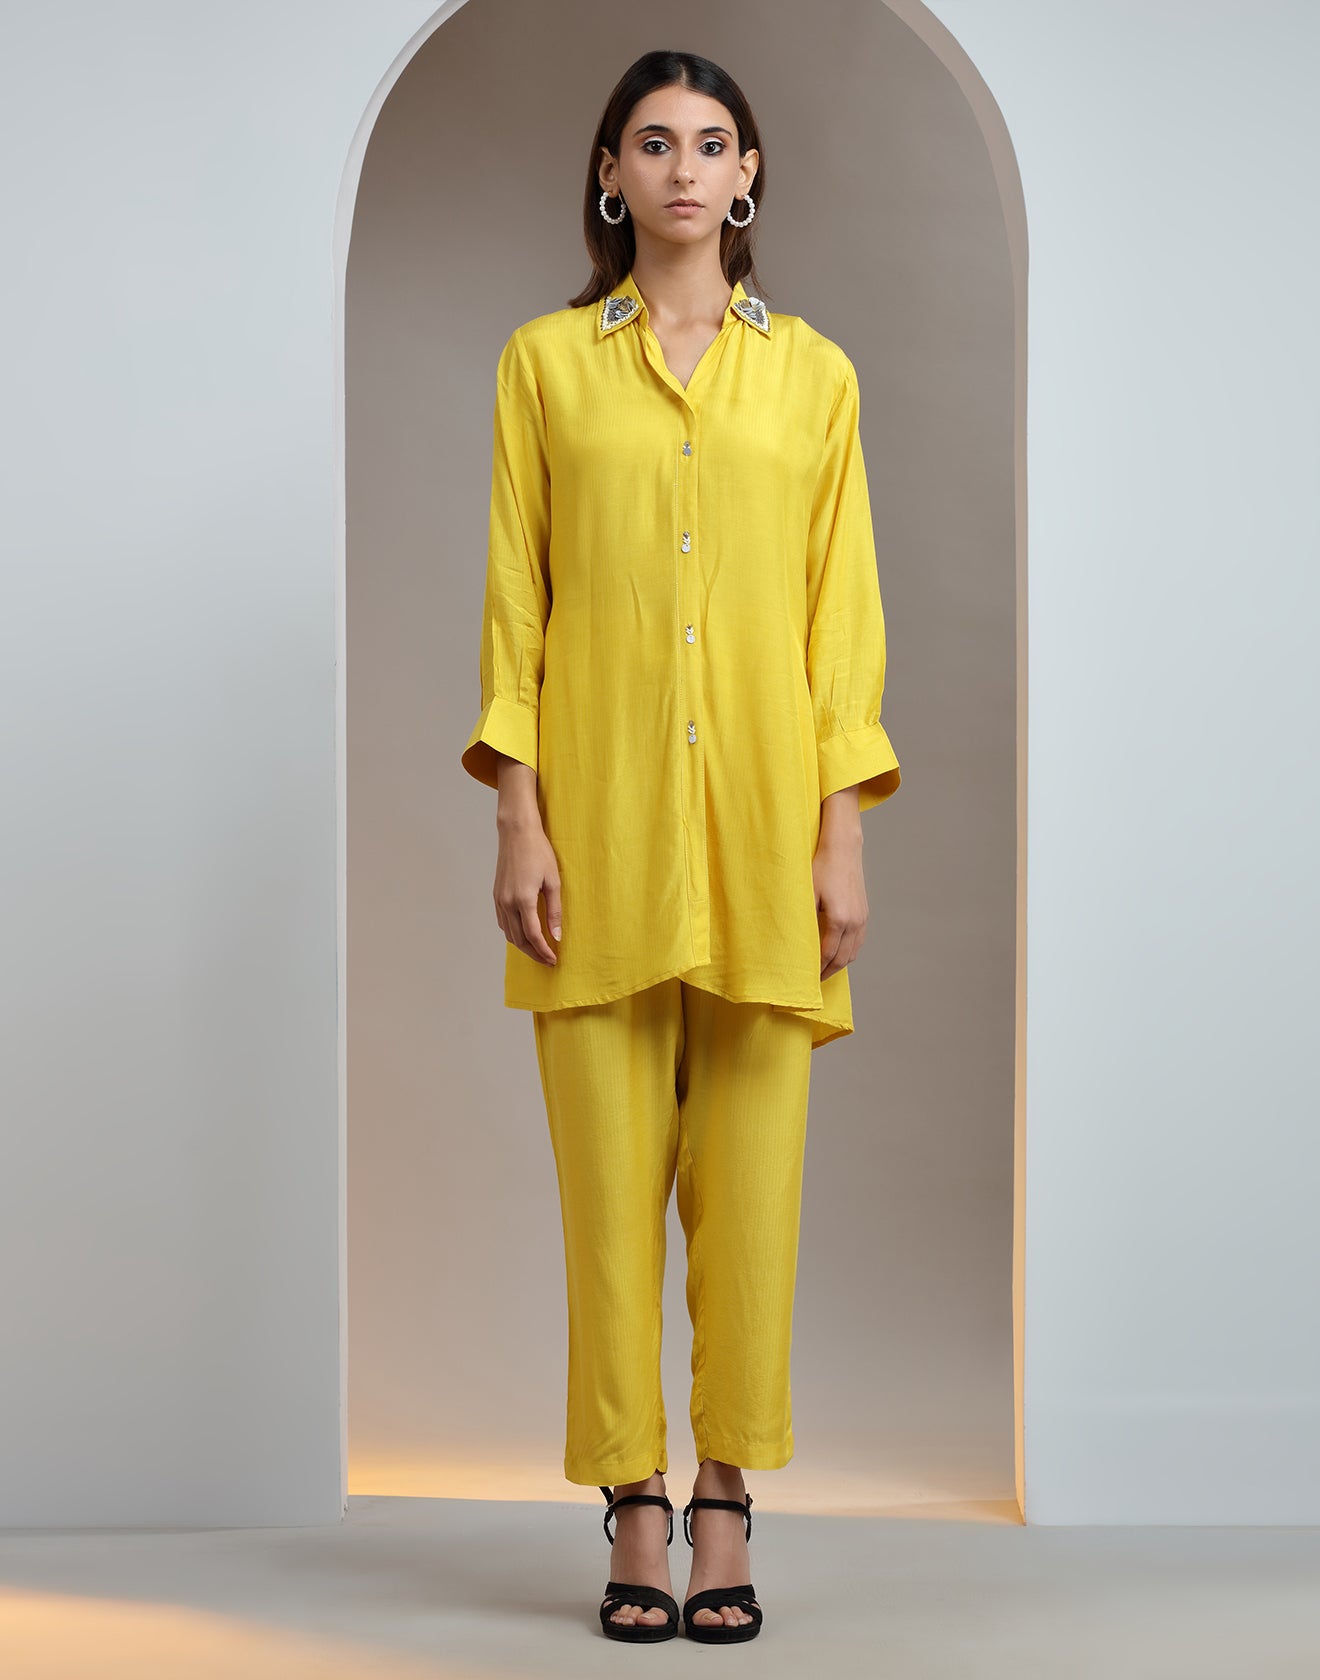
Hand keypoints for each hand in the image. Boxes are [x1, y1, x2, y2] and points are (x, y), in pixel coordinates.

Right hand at [493, 816, 562, 965]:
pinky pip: (503, 922)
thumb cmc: (539, 852)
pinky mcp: (496, 895)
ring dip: (523, 945)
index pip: (533, 936)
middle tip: (548, 960)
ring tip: (538, 950)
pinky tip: (524, 933)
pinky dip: (513, 933)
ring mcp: (499, 900)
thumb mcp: (553, 881)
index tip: (554, 959)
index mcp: (524, 900)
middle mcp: (507, 903)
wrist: (517, 833)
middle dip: (534, 953)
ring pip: (509, 933)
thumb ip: (554, 911)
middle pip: (519, 940)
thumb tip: (556, 935)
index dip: (544, 951)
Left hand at [812, 812, 867, 981]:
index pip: (827, 955)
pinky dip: (848, 952)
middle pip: (841, 959)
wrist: (843, 848)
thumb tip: (795, 941)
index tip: (807, 978)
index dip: (816, 969)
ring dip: (839, 964)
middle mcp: (854, 922)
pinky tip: (837, 952)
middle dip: (827, 972)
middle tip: (814, 980)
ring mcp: (862, 918)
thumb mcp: (807, 893)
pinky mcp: (864, 912)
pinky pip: (858, 941)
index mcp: (839, 920)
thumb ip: (804, 919)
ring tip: (824, 969)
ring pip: (852, 952)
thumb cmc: (821, 867)